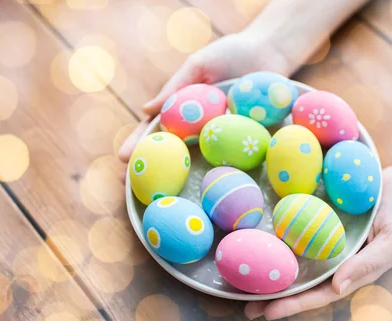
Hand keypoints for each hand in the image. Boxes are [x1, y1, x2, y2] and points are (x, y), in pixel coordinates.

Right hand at [118, 32, 290, 176]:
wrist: (270, 52)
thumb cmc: (230, 54)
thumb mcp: (199, 65)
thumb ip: (176, 86)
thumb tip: (146, 110)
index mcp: (183, 109)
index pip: (156, 130)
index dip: (138, 144)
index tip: (122, 159)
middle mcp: (200, 127)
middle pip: (173, 152)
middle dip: (153, 170)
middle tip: (134, 188)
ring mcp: (222, 135)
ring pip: (200, 160)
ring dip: (184, 179)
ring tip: (165, 197)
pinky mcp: (246, 139)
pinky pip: (233, 156)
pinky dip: (223, 172)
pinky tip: (214, 189)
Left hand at [245, 166, 391, 319]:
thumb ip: (369, 264)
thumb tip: (338, 288)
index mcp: (354, 271)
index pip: (320, 294)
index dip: (294, 304)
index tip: (267, 312)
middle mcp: (338, 260)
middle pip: (302, 282)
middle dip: (276, 295)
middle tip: (244, 306)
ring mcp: (330, 240)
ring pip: (297, 259)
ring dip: (273, 270)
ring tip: (244, 280)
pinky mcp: (324, 220)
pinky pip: (301, 231)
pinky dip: (282, 239)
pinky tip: (260, 241)